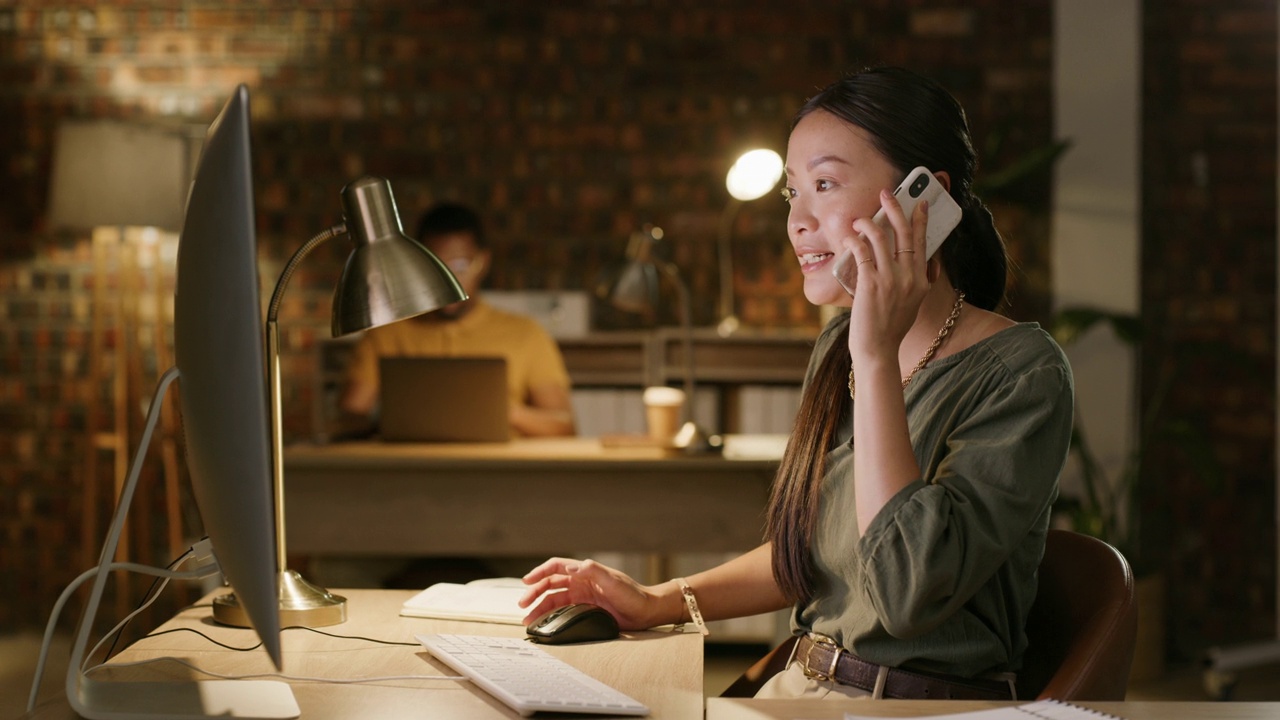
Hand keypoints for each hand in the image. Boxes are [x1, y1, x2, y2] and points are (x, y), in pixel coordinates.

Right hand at [519, 557, 662, 629]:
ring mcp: (582, 596)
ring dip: (539, 607)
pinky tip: (543, 623)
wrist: (646, 612)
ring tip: (527, 619)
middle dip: (534, 592)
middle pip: (550, 584)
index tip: (526, 581)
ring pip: (554, 599)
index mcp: (585, 572)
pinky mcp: (585, 609)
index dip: (539, 571)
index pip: (556, 566)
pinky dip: (550, 616)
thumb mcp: (613, 581)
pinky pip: (562, 611)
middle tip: (522, 604)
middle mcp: (581, 582)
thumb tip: (571, 566)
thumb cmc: (633, 594)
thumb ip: (593, 571)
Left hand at [842, 189, 930, 362]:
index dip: (921, 220)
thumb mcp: (912, 303)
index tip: (920, 202)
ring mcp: (891, 280)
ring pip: (880, 237)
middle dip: (895, 208)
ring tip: (859, 220)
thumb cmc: (890, 328)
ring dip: (868, 223)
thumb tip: (916, 262)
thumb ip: (915, 282)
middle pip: (904, 232)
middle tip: (886, 194)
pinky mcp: (871, 284)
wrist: (878, 350)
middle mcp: (910, 277)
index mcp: (921, 280)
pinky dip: (855, 240)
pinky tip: (850, 238)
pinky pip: (862, 252)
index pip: (924, 242)